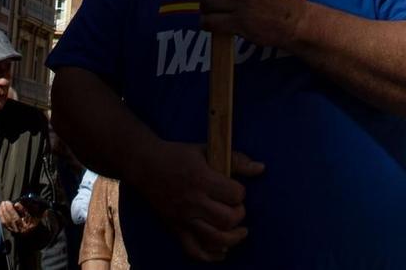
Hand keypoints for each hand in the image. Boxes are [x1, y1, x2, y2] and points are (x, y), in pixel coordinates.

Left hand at [0, 199, 40, 236]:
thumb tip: (18, 204)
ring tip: (2, 204)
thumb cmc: (32, 220)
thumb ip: (30, 208)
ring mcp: (15, 230)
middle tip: (6, 202)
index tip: (16, 204)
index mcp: (29, 224)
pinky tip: (0, 209)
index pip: (26, 216)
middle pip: (15, 219)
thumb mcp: (35, 214)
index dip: (21, 209)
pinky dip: (1, 215)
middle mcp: (22, 229)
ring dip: (3, 212)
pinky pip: (4, 223)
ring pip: (8, 221)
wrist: (30, 231)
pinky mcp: (10, 230)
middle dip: (9, 210)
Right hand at [136, 140, 263, 261]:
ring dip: (232, 238)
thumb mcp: (205, 150)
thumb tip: (261, 168)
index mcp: (201, 179)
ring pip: (214, 239)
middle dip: (239, 215)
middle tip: (236, 208)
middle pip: (227, 220)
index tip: (236, 190)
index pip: (234, 195)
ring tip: (239, 231)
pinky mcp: (175, 228)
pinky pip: (194, 251)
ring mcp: (183, 218)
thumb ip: (235, 159)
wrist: (144, 165)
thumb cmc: (177, 155)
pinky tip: (222, 251)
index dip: (240, 193)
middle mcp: (193, 202)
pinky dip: (211, 256)